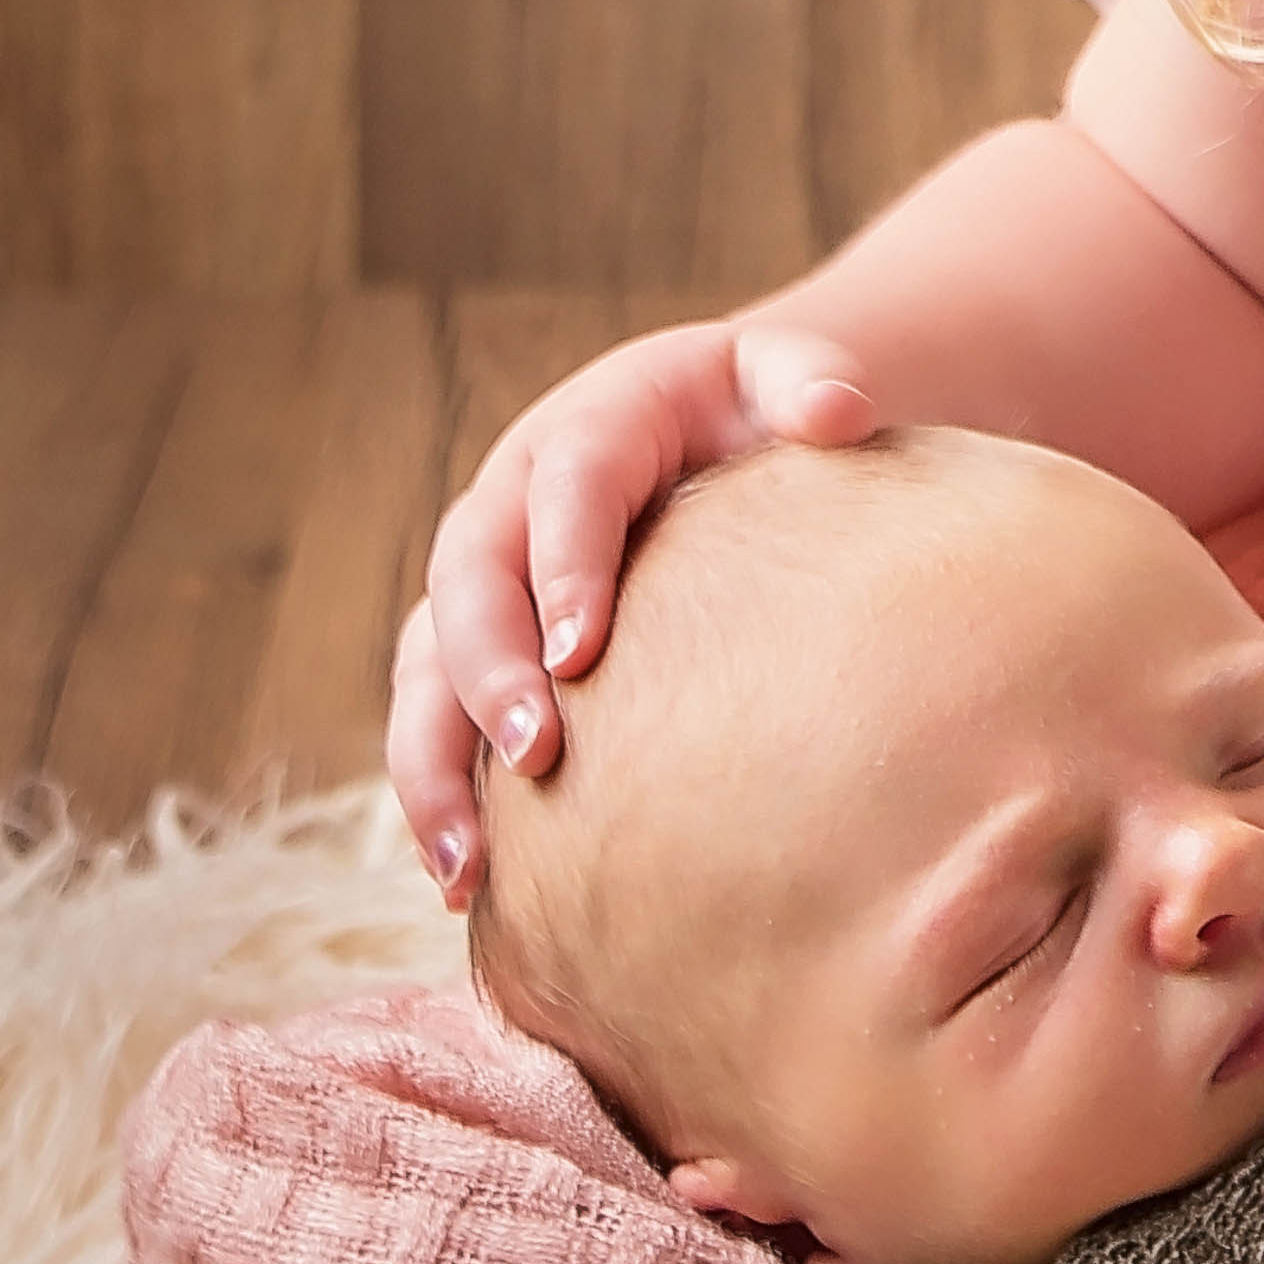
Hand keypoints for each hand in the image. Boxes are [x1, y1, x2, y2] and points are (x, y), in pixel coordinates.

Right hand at [389, 312, 879, 893]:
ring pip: (424, 664)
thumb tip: (840, 413)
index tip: (581, 650)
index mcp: (588, 429)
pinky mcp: (471, 648)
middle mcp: (510, 500)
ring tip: (466, 866)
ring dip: (433, 762)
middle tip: (536, 756)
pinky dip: (436, 797)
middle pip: (469, 580)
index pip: (566, 487)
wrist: (705, 428)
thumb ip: (807, 383)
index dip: (565, 564)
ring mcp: (481, 578)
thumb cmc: (747, 411)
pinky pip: (430, 719)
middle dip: (489, 671)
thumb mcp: (779, 376)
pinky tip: (464, 886)